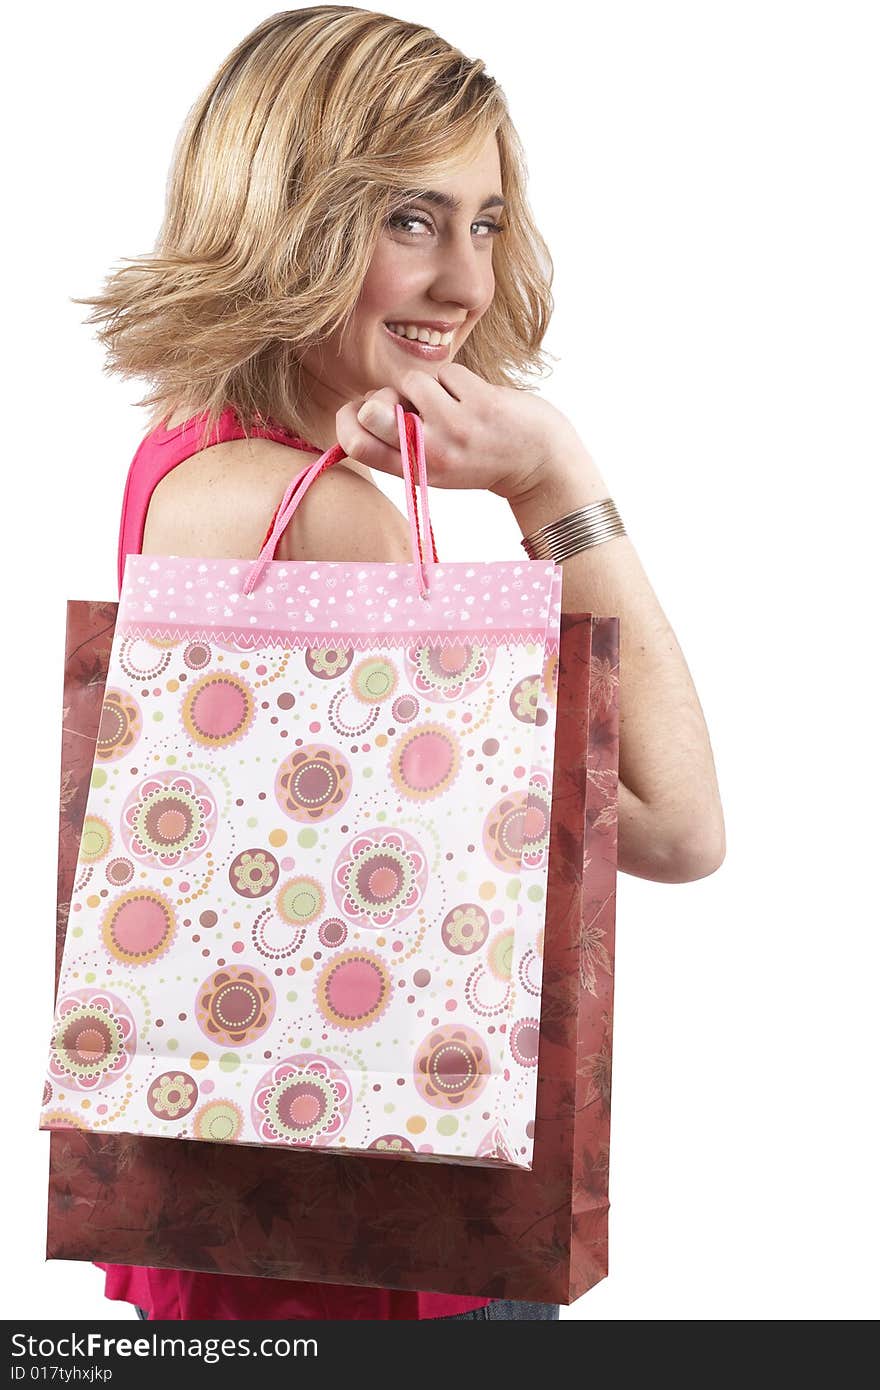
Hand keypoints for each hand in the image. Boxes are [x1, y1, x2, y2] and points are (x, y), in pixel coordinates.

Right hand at [334, 364, 578, 501]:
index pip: (357, 445)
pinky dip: (457, 379)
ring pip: (412, 381)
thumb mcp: (435, 466)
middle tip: (409, 403)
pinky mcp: (480, 404)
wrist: (538, 462)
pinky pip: (447, 372)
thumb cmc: (480, 457)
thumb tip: (365, 402)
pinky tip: (473, 397)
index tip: (359, 411)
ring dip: (428, 383)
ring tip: (450, 401)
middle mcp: (431, 453)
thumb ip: (400, 441)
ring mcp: (456, 428)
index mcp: (415, 471)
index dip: (346, 420)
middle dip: (383, 395)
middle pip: (373, 411)